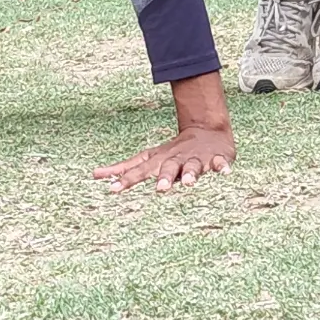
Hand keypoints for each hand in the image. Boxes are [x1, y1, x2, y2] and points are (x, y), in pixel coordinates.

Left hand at [93, 123, 235, 193]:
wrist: (206, 130)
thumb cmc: (172, 152)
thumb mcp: (148, 158)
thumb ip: (123, 169)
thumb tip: (94, 175)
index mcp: (159, 161)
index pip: (139, 171)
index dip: (126, 180)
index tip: (113, 189)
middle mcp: (175, 160)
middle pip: (167, 168)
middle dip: (163, 177)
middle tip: (159, 189)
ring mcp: (195, 159)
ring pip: (192, 167)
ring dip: (190, 174)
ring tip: (188, 183)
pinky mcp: (215, 159)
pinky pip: (219, 163)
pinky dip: (221, 167)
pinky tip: (225, 172)